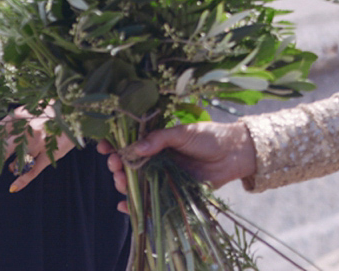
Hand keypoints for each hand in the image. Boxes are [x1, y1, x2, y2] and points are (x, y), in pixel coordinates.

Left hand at [0, 107, 74, 192]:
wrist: (77, 107)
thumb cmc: (53, 108)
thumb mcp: (32, 107)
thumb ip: (17, 119)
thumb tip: (1, 134)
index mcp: (20, 116)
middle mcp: (27, 129)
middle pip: (3, 149)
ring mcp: (39, 142)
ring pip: (17, 160)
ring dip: (9, 168)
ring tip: (6, 171)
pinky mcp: (51, 153)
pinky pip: (33, 170)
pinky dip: (22, 180)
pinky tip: (13, 187)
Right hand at [96, 122, 255, 213]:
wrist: (234, 154)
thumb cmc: (210, 137)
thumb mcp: (183, 132)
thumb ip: (159, 139)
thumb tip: (135, 148)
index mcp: (157, 140)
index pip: (130, 142)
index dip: (114, 144)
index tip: (103, 147)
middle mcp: (156, 158)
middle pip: (129, 164)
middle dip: (117, 165)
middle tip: (114, 164)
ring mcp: (162, 175)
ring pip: (136, 182)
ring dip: (123, 183)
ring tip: (120, 181)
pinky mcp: (170, 191)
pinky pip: (149, 199)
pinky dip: (135, 204)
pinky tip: (124, 205)